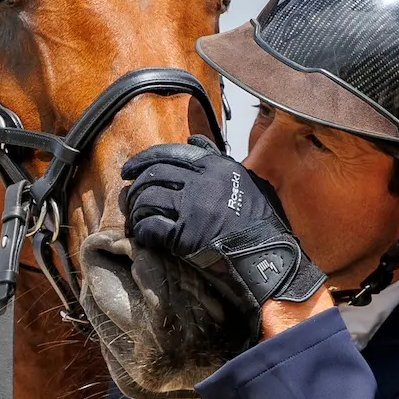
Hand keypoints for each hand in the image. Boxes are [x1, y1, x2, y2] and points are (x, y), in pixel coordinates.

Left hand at [121, 136, 326, 308]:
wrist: (270, 256)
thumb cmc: (264, 222)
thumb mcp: (249, 180)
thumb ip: (220, 160)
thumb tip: (196, 142)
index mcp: (216, 166)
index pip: (170, 153)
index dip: (144, 159)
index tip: (131, 169)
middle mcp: (203, 182)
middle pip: (154, 174)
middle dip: (135, 185)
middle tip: (128, 195)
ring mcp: (193, 207)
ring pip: (148, 199)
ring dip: (136, 209)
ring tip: (136, 218)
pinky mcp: (185, 234)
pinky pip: (150, 227)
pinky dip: (141, 231)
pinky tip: (142, 235)